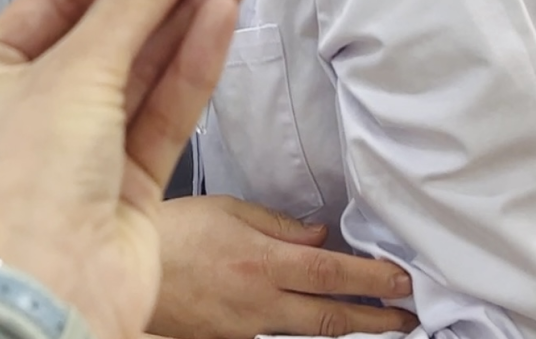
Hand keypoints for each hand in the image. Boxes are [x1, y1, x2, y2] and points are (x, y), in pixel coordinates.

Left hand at [0, 0, 264, 338]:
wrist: (50, 302)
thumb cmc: (24, 188)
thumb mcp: (76, 71)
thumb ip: (132, 0)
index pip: (54, 1)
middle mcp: (33, 108)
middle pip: (111, 29)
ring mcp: (84, 145)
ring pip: (148, 65)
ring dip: (192, 13)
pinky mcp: (129, 177)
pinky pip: (165, 106)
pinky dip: (194, 61)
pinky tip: (221, 13)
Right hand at [151, 196, 418, 338]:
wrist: (126, 271)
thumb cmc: (172, 232)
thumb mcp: (228, 209)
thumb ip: (277, 224)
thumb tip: (317, 234)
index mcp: (262, 264)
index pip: (332, 273)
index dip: (374, 278)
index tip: (402, 281)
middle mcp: (260, 304)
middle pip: (331, 319)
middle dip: (376, 320)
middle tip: (409, 319)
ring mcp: (245, 331)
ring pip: (307, 333)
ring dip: (345, 327)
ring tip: (374, 323)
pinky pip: (274, 336)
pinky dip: (301, 328)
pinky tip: (309, 320)